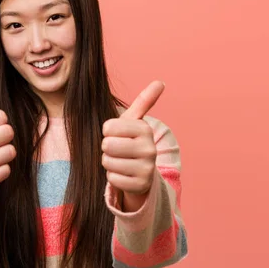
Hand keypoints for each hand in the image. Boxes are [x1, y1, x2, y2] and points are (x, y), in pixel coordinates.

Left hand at [101, 81, 164, 209]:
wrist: (143, 172)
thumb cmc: (131, 142)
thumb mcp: (134, 122)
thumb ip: (144, 101)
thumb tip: (161, 82)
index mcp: (145, 129)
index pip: (108, 127)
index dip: (107, 132)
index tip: (117, 135)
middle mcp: (149, 148)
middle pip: (107, 145)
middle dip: (107, 147)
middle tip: (118, 149)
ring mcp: (147, 168)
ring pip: (108, 162)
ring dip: (109, 162)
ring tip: (121, 161)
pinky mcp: (140, 185)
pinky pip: (112, 178)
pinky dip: (113, 177)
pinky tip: (124, 174)